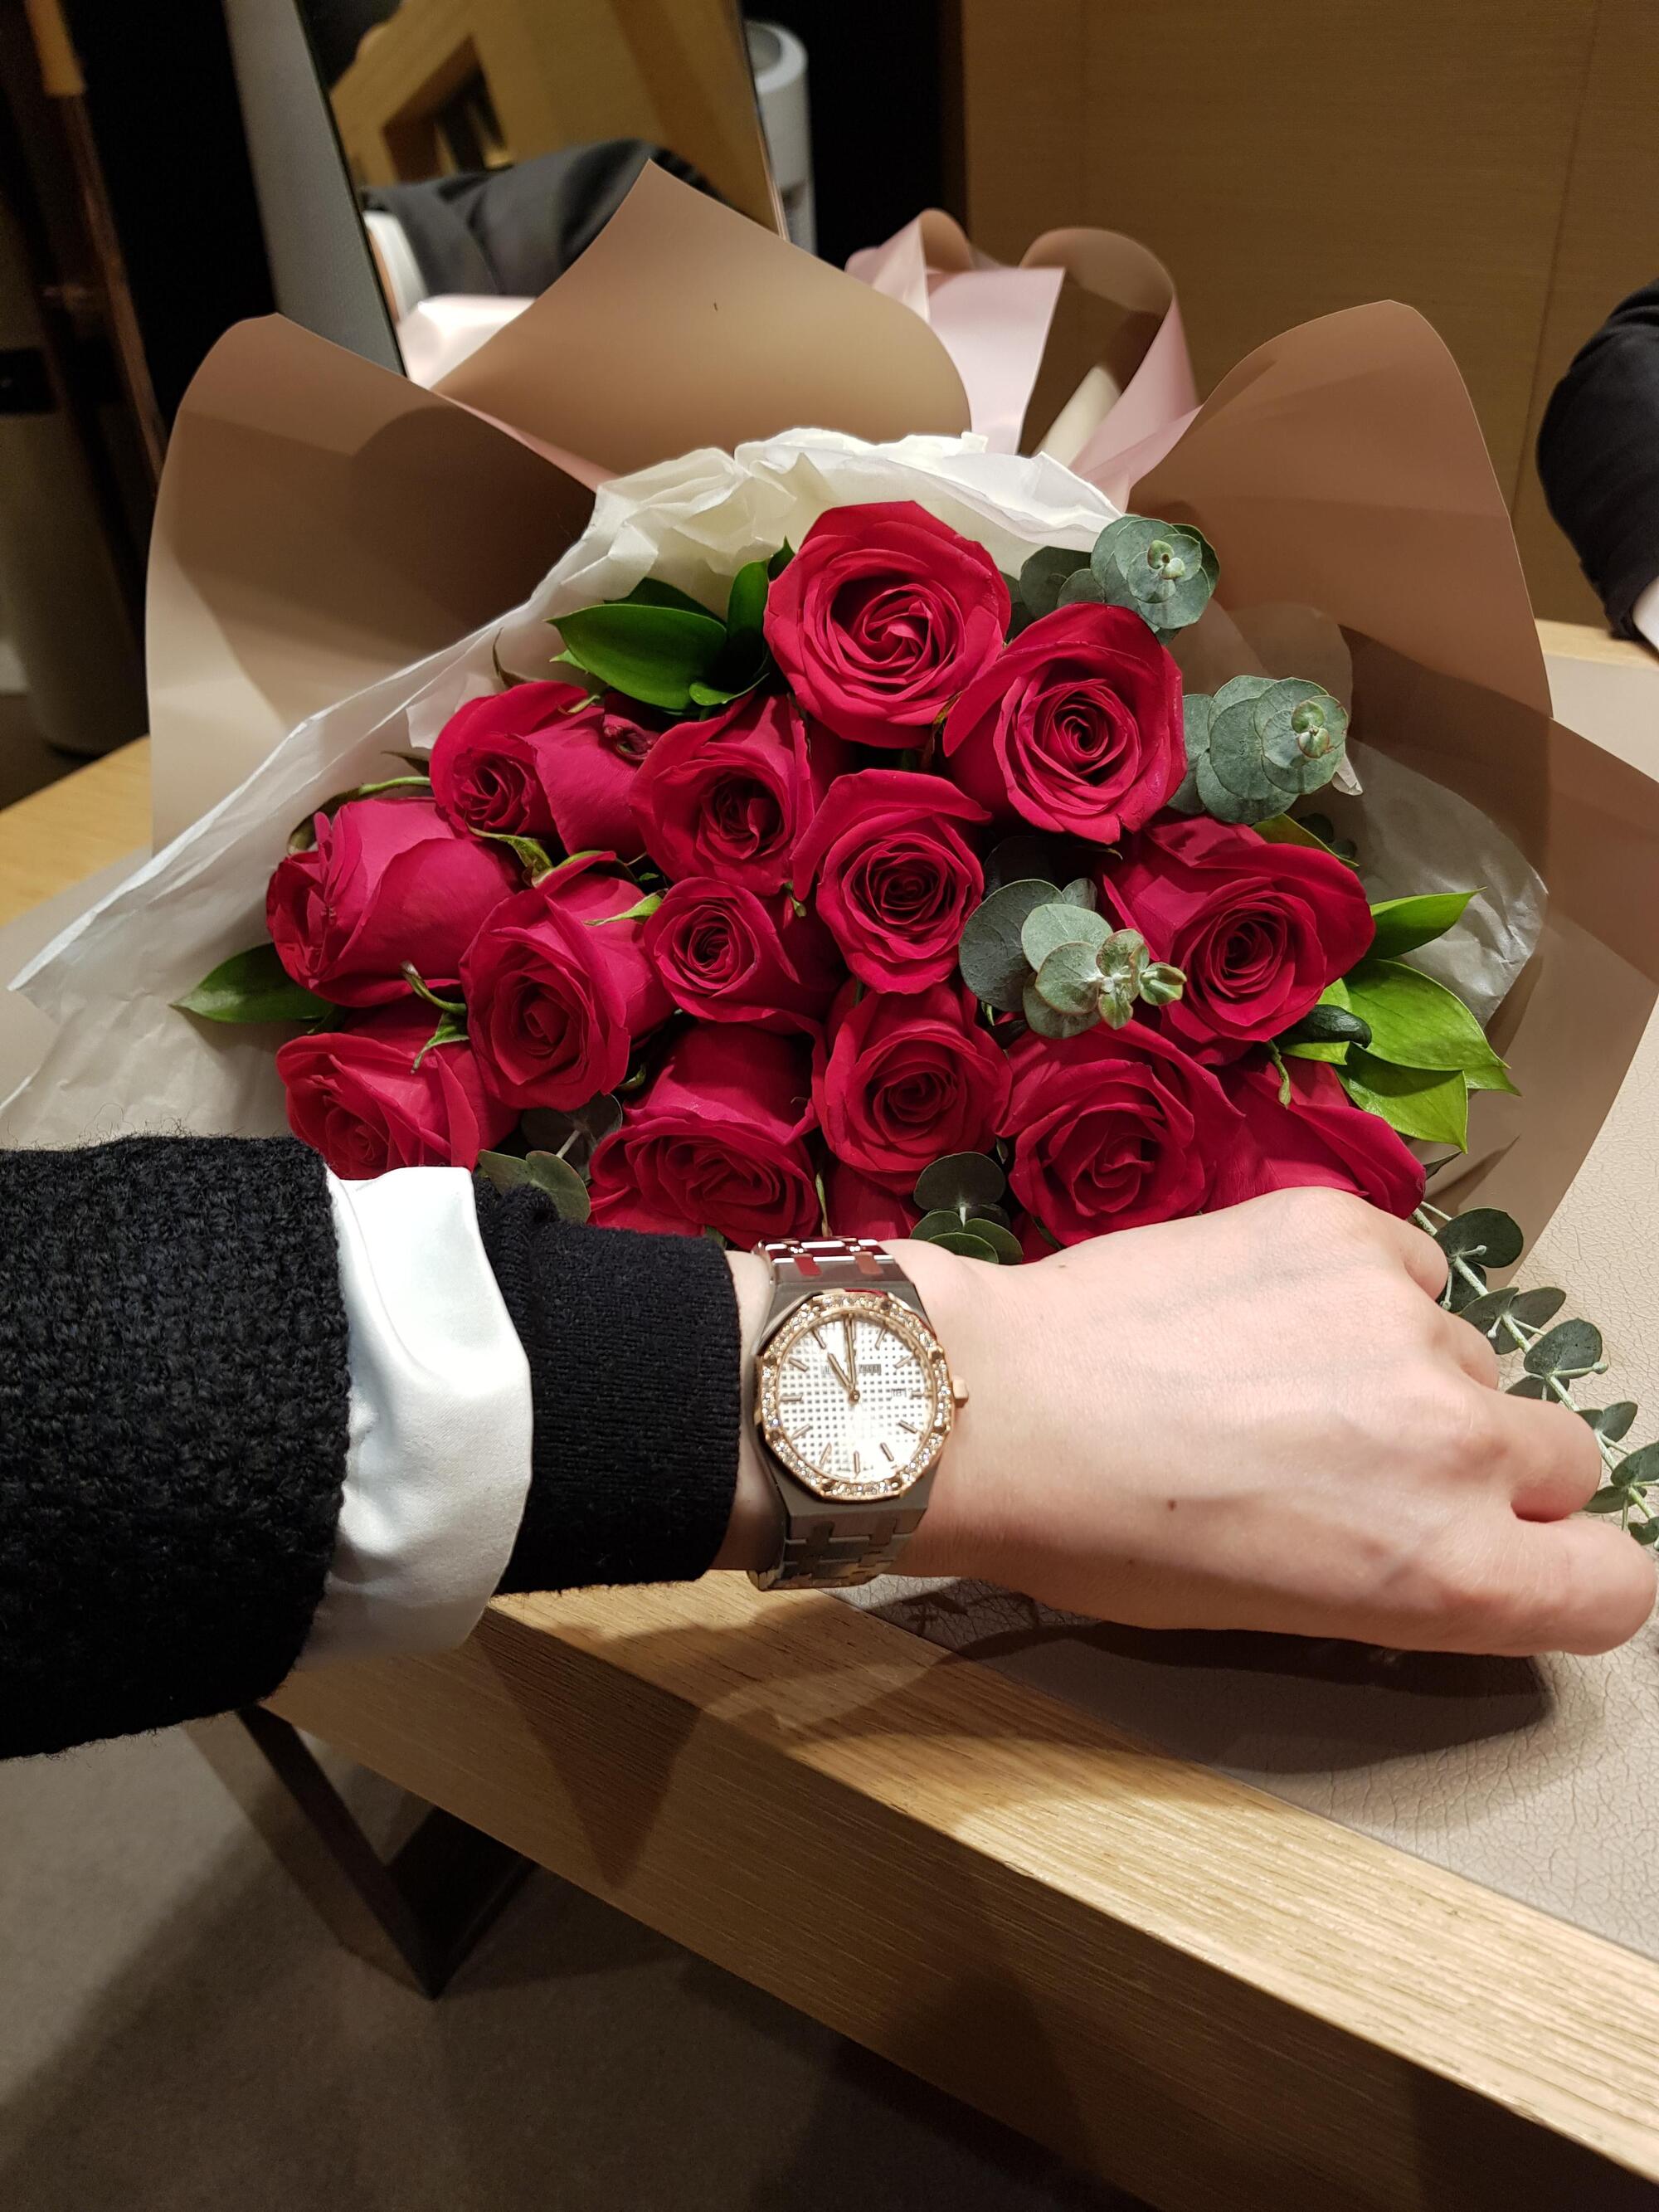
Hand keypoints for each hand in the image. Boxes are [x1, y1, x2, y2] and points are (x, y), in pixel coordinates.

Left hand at [725, 1189, 1654, 1655]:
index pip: (1617, 1585)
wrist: (997, 1407)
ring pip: (1472, 1355)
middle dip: (1491, 1470)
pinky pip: (1408, 1267)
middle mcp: (1461, 1445)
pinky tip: (1261, 1313)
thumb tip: (1453, 1540)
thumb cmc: (1108, 1540)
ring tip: (1278, 1382)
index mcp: (1453, 1574)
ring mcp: (1408, 1323)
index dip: (1564, 1573)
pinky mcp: (1346, 1228)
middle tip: (1369, 1466)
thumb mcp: (1279, 1612)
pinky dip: (1357, 1291)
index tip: (1514, 1557)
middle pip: (1563, 1458)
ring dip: (1407, 1373)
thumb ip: (1406, 1577)